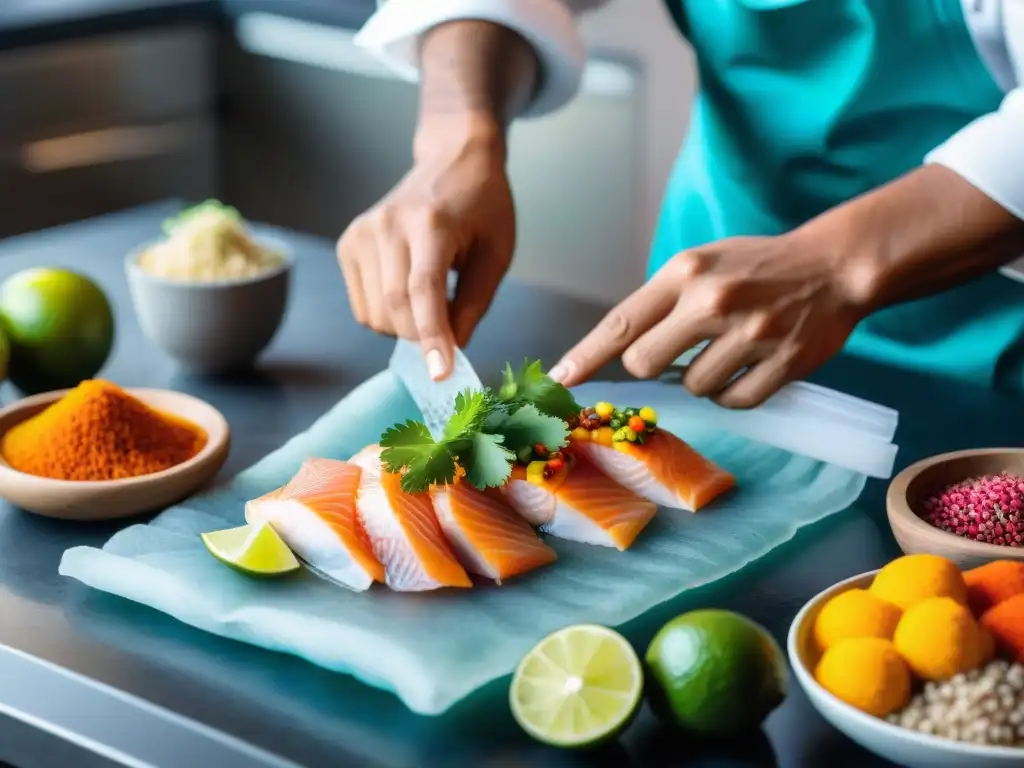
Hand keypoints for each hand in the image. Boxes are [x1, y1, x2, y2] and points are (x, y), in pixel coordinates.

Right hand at [336, 122, 514, 379]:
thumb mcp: (496, 254)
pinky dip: (386, 316)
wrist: (453, 159)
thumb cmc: (482, 206)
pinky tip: (407, 294)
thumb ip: (474, 304)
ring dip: (404, 329)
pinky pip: (362, 306)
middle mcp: (388, 225)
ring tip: (430, 305)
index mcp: (430, 223)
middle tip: (448, 340)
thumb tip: (454, 349)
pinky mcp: (348, 243)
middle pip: (395, 307)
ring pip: (374, 313)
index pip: (423, 290)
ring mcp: (361, 232)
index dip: (432, 337)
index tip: (440, 374)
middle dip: (422, 338)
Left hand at [549, 233, 865, 407]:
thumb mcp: (702, 264)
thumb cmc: (757, 267)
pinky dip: (735, 393)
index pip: (621, 321)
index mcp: (686, 272)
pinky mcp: (781, 364)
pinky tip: (751, 366)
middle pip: (644, 363)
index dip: (586, 355)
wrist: (834, 266)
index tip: (560, 379)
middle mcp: (712, 301)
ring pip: (692, 388)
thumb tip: (618, 351)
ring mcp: (749, 334)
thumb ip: (662, 301)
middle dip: (652, 368)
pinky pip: (735, 402)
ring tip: (729, 351)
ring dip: (702, 380)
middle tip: (679, 354)